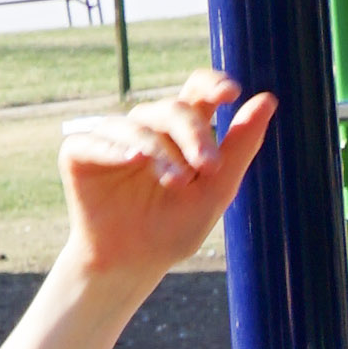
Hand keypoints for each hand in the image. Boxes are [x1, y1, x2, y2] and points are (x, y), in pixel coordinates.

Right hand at [59, 74, 274, 295]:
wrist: (133, 264)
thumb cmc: (174, 228)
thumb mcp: (216, 190)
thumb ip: (240, 146)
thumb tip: (268, 99)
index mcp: (180, 132)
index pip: (196, 91)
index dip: (211, 84)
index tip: (230, 93)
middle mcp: (146, 127)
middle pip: (172, 109)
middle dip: (194, 134)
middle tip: (210, 166)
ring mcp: (111, 138)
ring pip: (137, 126)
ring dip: (161, 152)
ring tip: (178, 183)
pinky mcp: (79, 154)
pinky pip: (94, 141)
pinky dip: (115, 148)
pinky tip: (135, 160)